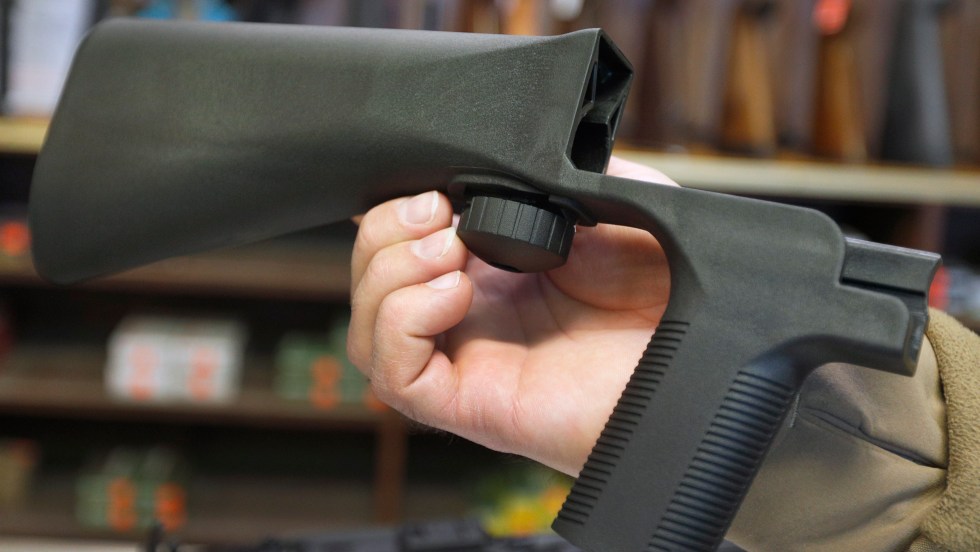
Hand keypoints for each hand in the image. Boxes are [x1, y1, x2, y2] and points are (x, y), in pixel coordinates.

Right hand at [347, 157, 676, 474]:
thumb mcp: (616, 201)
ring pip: (365, 328)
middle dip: (384, 232)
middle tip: (438, 212)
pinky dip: (403, 324)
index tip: (433, 186)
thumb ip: (561, 171)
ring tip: (449, 251)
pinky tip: (456, 295)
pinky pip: (393, 376)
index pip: (400, 240)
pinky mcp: (470, 405)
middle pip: (370, 278)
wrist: (704, 359)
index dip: (396, 207)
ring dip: (387, 275)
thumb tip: (510, 148)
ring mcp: (467, 360)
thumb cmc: (669, 294)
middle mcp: (470, 315)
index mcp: (492, 269)